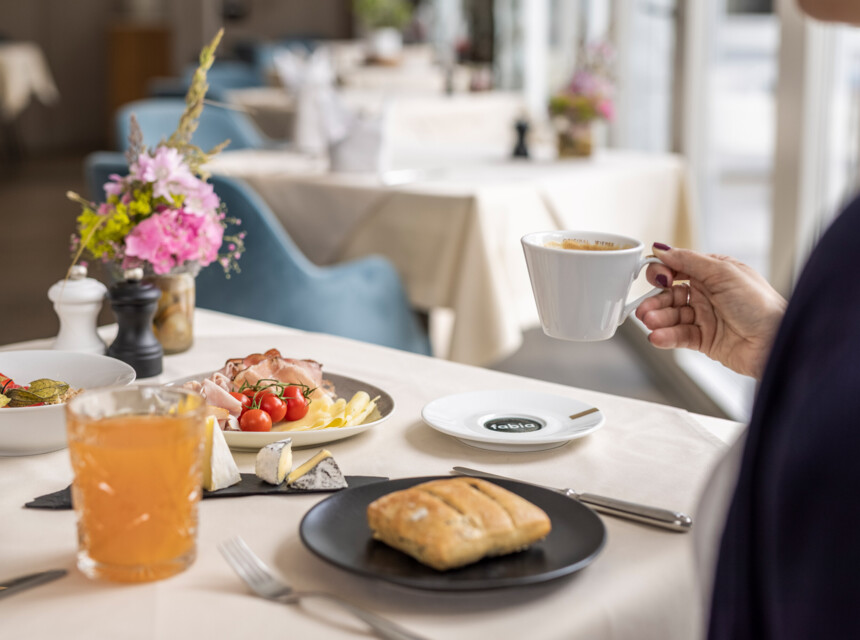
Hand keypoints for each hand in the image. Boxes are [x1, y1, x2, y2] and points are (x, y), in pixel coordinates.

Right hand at [634, 244, 786, 378]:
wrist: (776, 341)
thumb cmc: (761, 305)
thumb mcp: (723, 273)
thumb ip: (689, 260)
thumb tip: (662, 249)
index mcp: (713, 273)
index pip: (678, 269)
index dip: (663, 273)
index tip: (656, 278)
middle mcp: (708, 294)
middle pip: (670, 294)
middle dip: (656, 301)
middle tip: (644, 309)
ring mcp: (705, 317)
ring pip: (672, 316)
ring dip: (658, 319)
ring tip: (651, 323)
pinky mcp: (704, 340)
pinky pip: (679, 336)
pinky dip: (666, 336)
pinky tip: (658, 337)